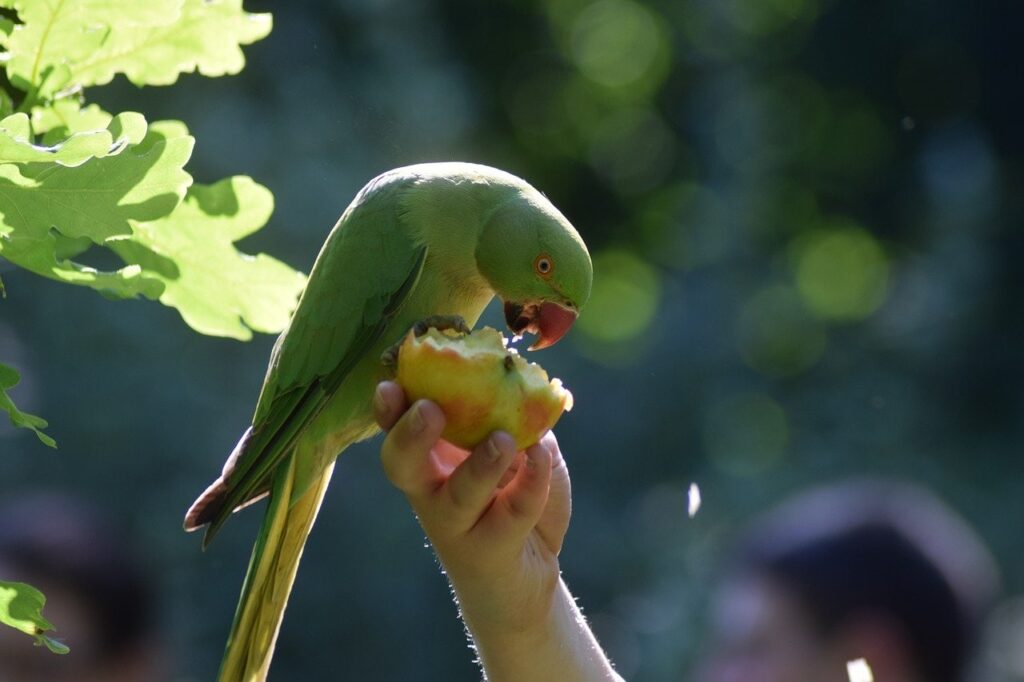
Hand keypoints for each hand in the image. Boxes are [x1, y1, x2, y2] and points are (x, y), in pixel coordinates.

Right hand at [373, 380, 570, 633]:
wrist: (527, 577)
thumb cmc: (513, 500)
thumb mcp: (519, 452)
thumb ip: (516, 422)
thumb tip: (524, 393)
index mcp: (431, 460)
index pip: (397, 431)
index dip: (389, 411)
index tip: (390, 385)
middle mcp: (433, 492)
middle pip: (402, 466)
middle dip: (410, 436)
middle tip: (429, 410)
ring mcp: (459, 525)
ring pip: (458, 496)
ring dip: (479, 466)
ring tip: (502, 440)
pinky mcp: (492, 549)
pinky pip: (511, 514)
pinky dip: (531, 482)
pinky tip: (542, 457)